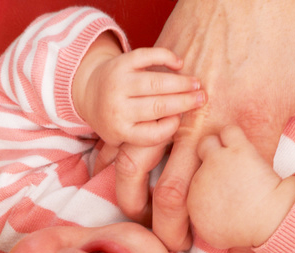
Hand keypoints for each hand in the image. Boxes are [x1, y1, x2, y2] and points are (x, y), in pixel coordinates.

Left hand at [72, 38, 203, 155]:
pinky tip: (179, 63)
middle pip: (158, 106)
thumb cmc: (116, 117)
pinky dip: (165, 57)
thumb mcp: (122, 137)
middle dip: (185, 102)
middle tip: (204, 98)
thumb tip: (180, 154)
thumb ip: (144, 139)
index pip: (151, 134)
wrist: (89, 91)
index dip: (170, 127)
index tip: (183, 121)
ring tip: (197, 84)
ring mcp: (118, 83)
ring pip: (156, 82)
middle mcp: (116, 108)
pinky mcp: (121, 62)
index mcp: (118, 131)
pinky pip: (147, 56)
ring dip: (181, 82)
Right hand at [148, 0, 294, 252]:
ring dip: (140, 206)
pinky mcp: (153, 90)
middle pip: (179, 200)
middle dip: (178, 237)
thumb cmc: (284, 24)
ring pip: (141, 173)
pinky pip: (125, 138)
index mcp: (249, 129)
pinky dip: (120, 165)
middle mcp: (204, 126)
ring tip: (147, 229)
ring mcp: (172, 108)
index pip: (245, 206)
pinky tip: (123, 184)